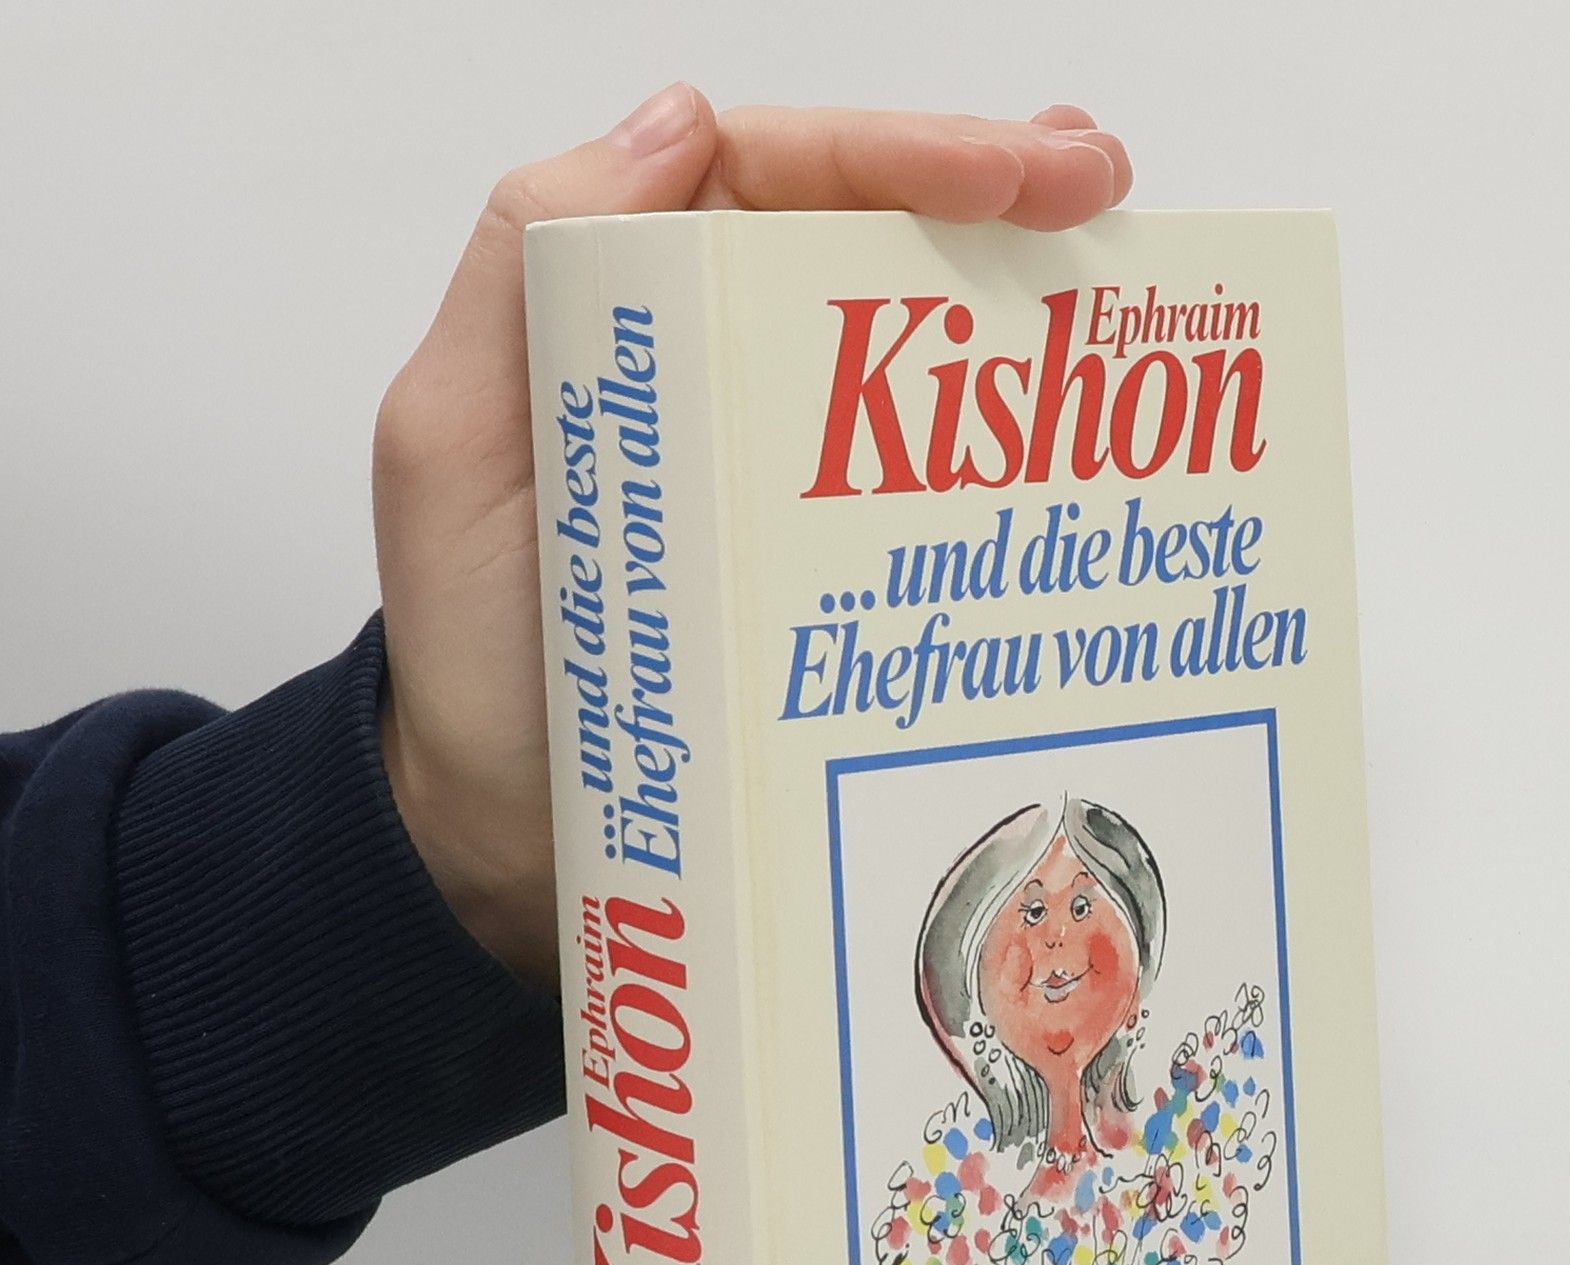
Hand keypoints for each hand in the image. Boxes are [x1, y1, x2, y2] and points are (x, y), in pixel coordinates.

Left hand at [372, 88, 1132, 982]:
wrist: (510, 830)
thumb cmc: (469, 656)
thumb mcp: (450, 444)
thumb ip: (523, 264)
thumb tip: (677, 119)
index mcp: (619, 303)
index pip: (771, 174)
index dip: (900, 153)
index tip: (1014, 172)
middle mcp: (706, 360)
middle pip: (857, 233)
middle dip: (988, 191)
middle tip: (1101, 188)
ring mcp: (772, 460)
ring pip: (900, 339)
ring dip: (1011, 285)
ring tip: (1109, 259)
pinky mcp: (815, 554)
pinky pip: (910, 476)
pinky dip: (993, 443)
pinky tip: (1064, 429)